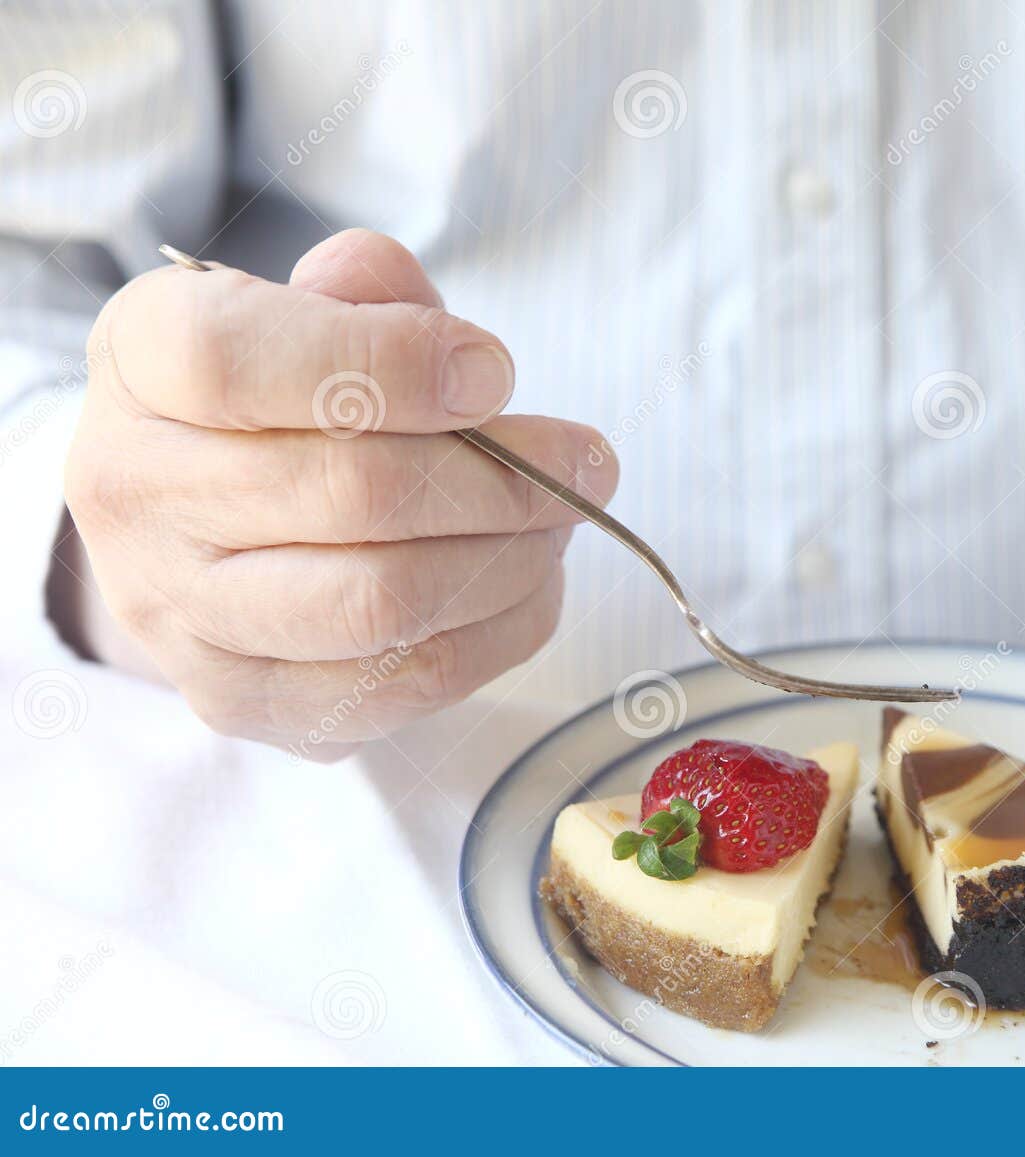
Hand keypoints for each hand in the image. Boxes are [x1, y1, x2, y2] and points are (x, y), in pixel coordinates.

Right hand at [63, 229, 617, 759]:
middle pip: (348, 493)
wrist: (194, 528)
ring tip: (560, 519)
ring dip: (510, 559)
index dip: (390, 364)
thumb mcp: (306, 309)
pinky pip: (406, 683)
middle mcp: (134, 496)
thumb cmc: (276, 399)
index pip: (238, 360)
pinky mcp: (244, 701)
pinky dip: (498, 630)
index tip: (496, 373)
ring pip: (383, 603)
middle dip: (503, 477)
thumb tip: (457, 349)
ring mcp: (179, 616)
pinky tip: (527, 580)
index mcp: (140, 363)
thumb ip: (372, 295)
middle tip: (586, 461)